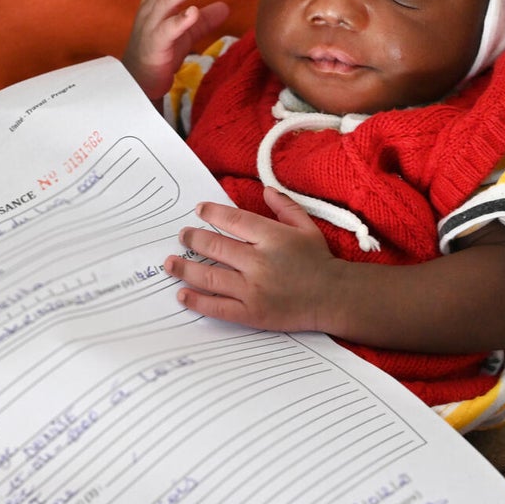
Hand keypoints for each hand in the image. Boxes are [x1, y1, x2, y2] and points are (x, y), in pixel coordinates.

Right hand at [122, 0, 230, 98]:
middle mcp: (150, 9)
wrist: (136, 84)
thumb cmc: (159, 54)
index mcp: (155, 3)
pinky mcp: (154, 46)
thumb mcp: (185, 34)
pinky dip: (180, 19)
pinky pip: (166, 30)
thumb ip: (204, 20)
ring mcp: (150, 26)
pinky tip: (194, 12)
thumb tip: (226, 6)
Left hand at [166, 188, 341, 331]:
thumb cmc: (320, 262)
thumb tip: (265, 190)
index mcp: (272, 237)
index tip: (199, 210)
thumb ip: (285, 207)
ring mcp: (253, 289)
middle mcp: (259, 261)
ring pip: (210, 276)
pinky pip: (217, 307)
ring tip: (170, 263)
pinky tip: (182, 295)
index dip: (212, 213)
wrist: (335, 298)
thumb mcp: (306, 227)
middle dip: (192, 239)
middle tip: (182, 236)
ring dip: (185, 268)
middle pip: (215, 246)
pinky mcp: (251, 313)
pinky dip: (197, 301)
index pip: (233, 220)